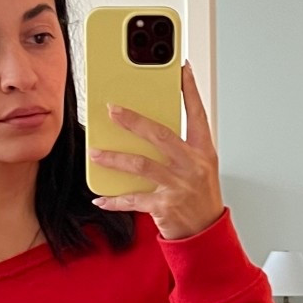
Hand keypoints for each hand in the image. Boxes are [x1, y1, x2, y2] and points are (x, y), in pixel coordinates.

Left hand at [91, 58, 224, 240]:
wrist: (206, 232)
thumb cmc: (200, 196)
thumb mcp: (199, 166)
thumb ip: (179, 146)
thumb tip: (147, 128)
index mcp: (203, 151)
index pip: (197, 114)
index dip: (190, 90)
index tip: (181, 69)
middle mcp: (192, 165)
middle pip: (160, 135)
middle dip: (133, 121)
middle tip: (112, 110)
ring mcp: (178, 185)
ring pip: (141, 164)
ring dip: (114, 158)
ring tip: (96, 153)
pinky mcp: (165, 205)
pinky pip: (133, 199)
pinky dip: (114, 200)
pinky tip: (100, 198)